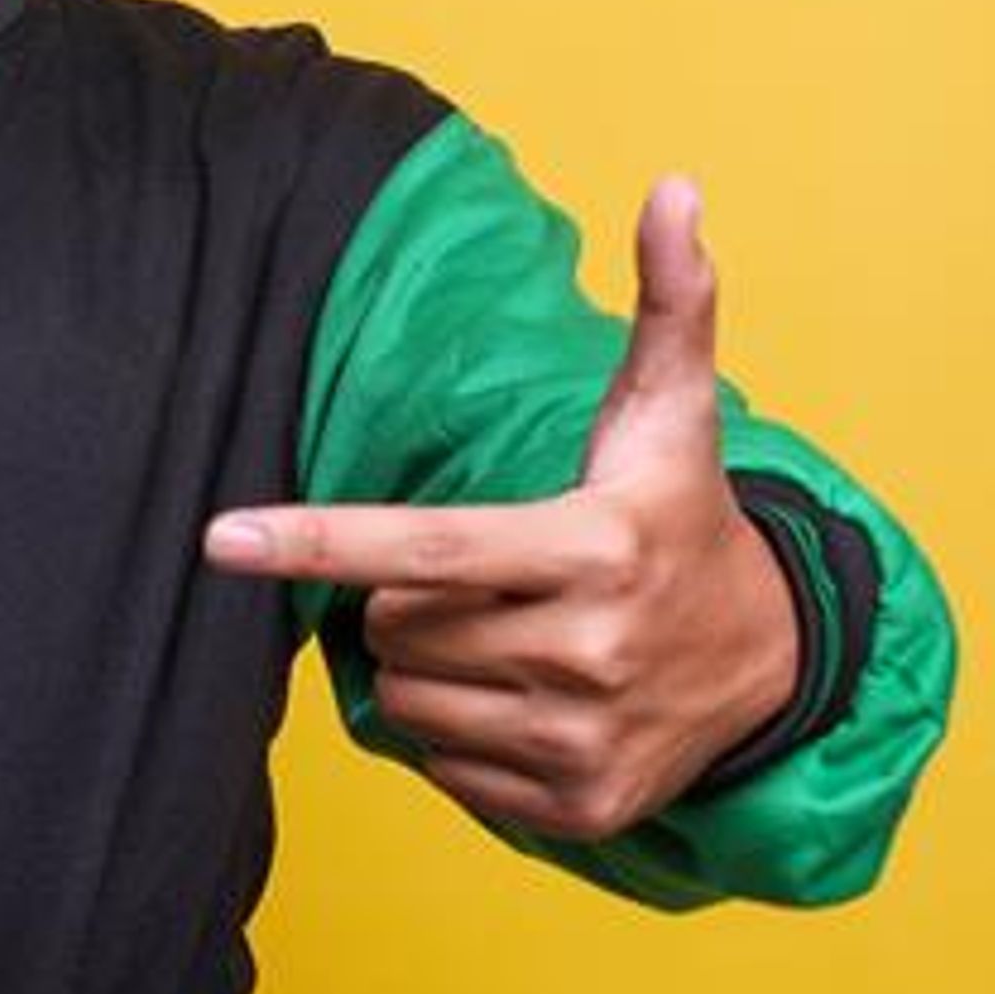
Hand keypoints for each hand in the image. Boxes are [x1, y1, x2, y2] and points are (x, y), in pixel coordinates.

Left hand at [204, 175, 797, 841]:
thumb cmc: (683, 519)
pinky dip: (458, 731)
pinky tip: (522, 696)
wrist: (775, 663)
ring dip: (424, 664)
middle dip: (407, 598)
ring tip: (502, 633)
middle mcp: (589, 650)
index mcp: (592, 548)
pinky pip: (443, 765)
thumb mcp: (674, 414)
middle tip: (482, 576)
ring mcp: (584, 738)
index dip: (314, 539)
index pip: (422, 547)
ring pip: (410, 698)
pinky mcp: (580, 806)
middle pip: (398, 625)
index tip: (219, 537)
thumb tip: (676, 187)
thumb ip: (669, 299)